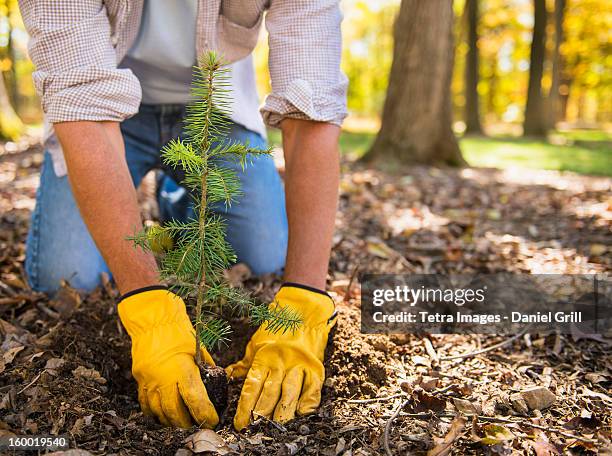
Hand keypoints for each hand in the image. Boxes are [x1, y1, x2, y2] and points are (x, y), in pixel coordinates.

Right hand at [118, 287, 218, 428]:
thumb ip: (205, 367)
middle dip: (187, 422)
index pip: (195, 399)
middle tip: (197, 422)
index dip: (205, 413)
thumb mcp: (198, 348)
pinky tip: (163, 414)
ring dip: (171, 421)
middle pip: (175, 412)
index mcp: (181, 368)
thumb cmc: (178, 330)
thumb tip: (214, 380)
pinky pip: (145, 404)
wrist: (152, 319)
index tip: (213, 419)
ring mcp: (148, 380)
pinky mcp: (139, 379)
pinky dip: (155, 413)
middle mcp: (162, 377)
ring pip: (158, 412)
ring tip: (182, 422)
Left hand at [227, 284, 336, 429]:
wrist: (304, 310)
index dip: (244, 407)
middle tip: (254, 428)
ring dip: (282, 412)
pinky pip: (312, 389)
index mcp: (264, 357)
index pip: (252, 387)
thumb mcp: (257, 343)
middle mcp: (281, 362)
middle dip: (261, 414)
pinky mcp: (316, 367)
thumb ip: (246, 363)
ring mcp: (299, 365)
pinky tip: (300, 413)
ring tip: (274, 426)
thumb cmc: (278, 327)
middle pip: (269, 393)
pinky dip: (307, 402)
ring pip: (289, 393)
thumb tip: (230, 376)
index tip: (239, 423)